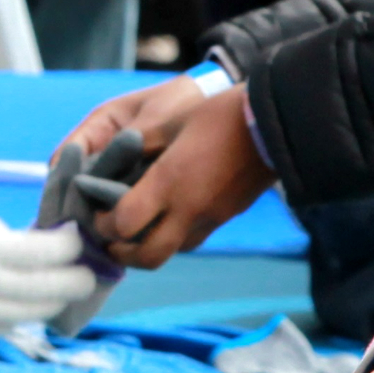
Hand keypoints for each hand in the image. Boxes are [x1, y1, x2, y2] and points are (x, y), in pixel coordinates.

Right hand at [0, 188, 103, 340]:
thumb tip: (23, 243)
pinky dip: (23, 315)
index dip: (71, 243)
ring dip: (55, 298)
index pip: (52, 253)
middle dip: (78, 276)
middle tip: (83, 264)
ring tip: (61, 284)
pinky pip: (6, 328)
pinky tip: (23, 301)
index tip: (72, 233)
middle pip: (55, 290)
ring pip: (36, 315)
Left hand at [75, 79, 272, 266]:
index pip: (124, 223)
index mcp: (169, 182)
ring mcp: (210, 218)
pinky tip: (165, 219)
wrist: (276, 125)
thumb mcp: (171, 122)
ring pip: (170, 252)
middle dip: (121, 254)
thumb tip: (112, 159)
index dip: (103, 223)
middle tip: (110, 238)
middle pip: (146, 257)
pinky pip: (191, 240)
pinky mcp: (225, 218)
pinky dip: (172, 239)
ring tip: (134, 231)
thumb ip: (139, 145)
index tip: (97, 211)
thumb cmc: (220, 115)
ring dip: (146, 249)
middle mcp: (188, 209)